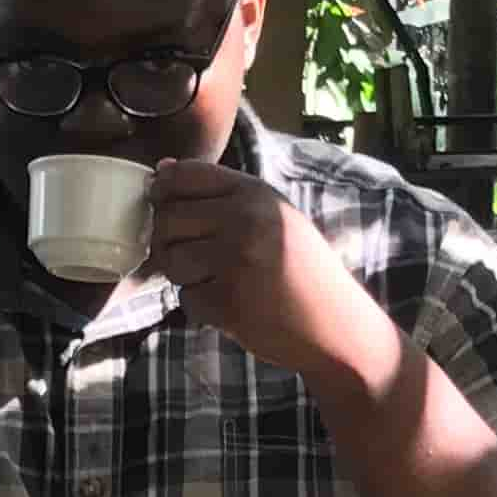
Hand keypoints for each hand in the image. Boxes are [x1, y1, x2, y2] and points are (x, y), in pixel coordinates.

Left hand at [147, 159, 396, 397]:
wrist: (335, 325)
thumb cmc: (301, 270)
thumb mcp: (274, 216)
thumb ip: (223, 195)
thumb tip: (162, 171)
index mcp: (254, 193)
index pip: (184, 175)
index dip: (163, 190)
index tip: (163, 205)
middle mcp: (244, 219)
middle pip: (167, 218)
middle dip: (168, 240)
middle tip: (192, 257)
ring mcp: (235, 260)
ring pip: (170, 259)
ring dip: (184, 276)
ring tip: (216, 282)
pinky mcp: (228, 301)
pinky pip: (186, 298)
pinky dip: (201, 306)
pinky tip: (230, 306)